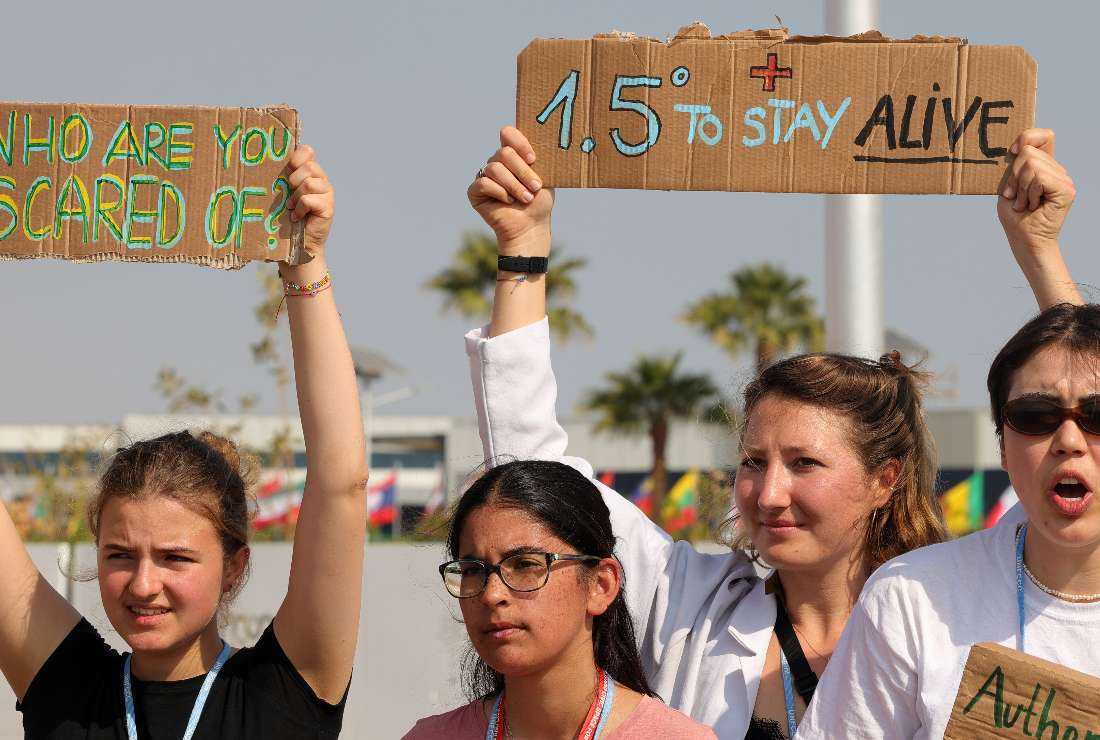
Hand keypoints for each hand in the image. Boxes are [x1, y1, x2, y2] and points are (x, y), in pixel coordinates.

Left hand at [282, 145, 334, 264]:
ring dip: (296, 196)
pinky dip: (300, 209)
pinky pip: (309, 200)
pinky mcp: (328, 208)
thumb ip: (282, 177)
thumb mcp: (283, 193)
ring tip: (292, 207)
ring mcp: (327, 194)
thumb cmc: (286, 217)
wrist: (298, 244)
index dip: (296, 157)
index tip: (288, 168)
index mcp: (310, 173)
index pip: (307, 151)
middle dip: (294, 180)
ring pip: (310, 183)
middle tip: (289, 193)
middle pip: (309, 166)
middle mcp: (321, 180)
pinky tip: (297, 217)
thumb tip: (263, 162)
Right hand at [468, 127, 553, 255]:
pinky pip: (484, 183)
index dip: (519, 143)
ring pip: (495, 168)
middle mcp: (497, 163)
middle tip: (535, 187)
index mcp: (513, 155)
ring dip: (514, 185)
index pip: (508, 134)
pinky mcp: (474, 192)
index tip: (533, 159)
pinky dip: (499, 192)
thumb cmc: (539, 202)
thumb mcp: (544, 176)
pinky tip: (507, 202)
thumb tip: (542, 138)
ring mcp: (484, 176)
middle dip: (522, 171)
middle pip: (504, 152)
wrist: (530, 227)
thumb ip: (538, 157)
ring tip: (525, 198)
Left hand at [998, 129, 1074, 259]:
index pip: (1043, 136)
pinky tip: (1032, 205)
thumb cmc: (1014, 216)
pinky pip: (1039, 177)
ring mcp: (1064, 179)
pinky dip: (1029, 192)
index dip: (1027, 137)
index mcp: (1044, 166)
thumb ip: (1013, 166)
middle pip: (1028, 152)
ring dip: (1021, 188)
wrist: (1024, 240)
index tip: (1012, 152)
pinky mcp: (1066, 189)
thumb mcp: (1008, 186)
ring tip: (1024, 203)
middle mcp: (1057, 170)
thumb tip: (1014, 148)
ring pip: (1031, 164)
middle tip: (1017, 196)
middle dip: (1014, 176)